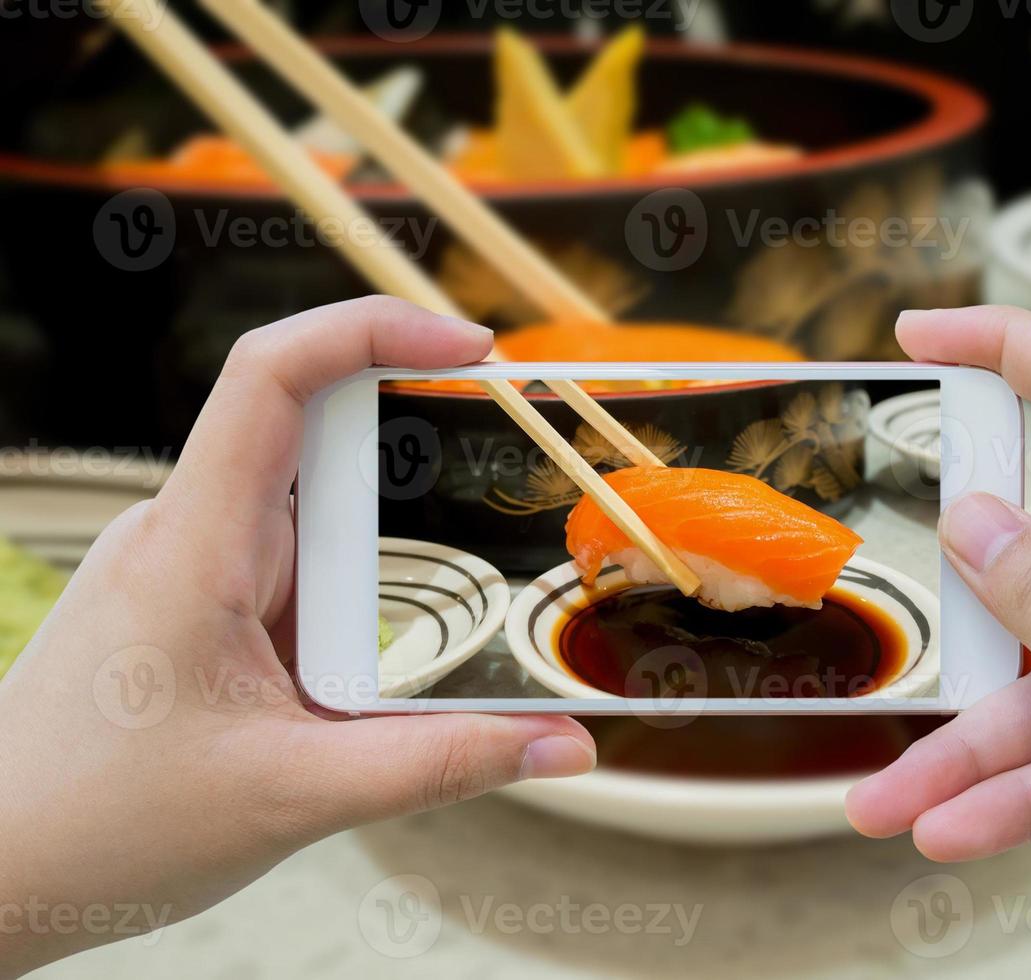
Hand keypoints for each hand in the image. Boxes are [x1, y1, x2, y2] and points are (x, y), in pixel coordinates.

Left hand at [0, 297, 595, 976]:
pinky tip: (311, 700)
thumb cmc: (104, 828)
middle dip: (393, 522)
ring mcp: (182, 564)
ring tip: (320, 709)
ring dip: (355, 601)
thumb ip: (442, 765)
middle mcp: (184, 532)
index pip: (274, 376)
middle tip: (422, 602)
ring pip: (308, 527)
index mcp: (194, 546)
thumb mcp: (297, 797)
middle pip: (316, 453)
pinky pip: (286, 572)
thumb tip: (565, 745)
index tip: (468, 346)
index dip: (373, 329)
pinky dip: (330, 618)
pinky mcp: (189, 601)